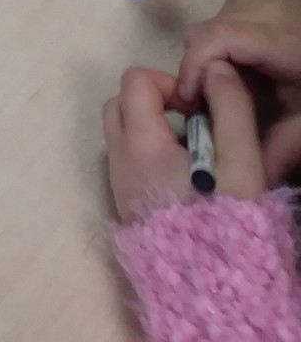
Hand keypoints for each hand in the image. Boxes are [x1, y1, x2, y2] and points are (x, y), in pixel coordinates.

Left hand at [104, 63, 265, 222]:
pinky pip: (126, 164)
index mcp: (141, 143)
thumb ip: (230, 110)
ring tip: (190, 155)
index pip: (135, 80)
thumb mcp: (240, 165)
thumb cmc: (224, 222)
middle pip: (118, 104)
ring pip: (121, 135)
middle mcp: (118, 161)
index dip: (168, 82)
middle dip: (151, 103)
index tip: (197, 109)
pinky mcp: (124, 207)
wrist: (210, 290)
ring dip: (148, 131)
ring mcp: (118, 186)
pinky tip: (180, 180)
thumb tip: (215, 68)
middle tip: (191, 126)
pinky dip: (146, 157)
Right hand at [178, 0, 300, 184]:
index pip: (219, 39)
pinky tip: (248, 67)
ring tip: (238, 88)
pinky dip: (222, 47)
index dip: (194, 69)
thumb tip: (242, 179)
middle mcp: (260, 2)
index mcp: (281, 36)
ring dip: (211, 62)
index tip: (188, 105)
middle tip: (214, 108)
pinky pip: (219, 20)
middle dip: (202, 74)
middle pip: (206, 37)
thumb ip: (278, 147)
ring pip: (207, 29)